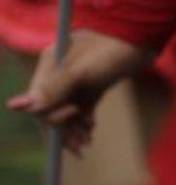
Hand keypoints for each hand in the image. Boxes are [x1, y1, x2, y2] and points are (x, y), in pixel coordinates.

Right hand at [8, 31, 152, 156]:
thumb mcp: (82, 71)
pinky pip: (81, 109)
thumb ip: (54, 89)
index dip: (49, 113)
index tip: (72, 114)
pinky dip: (84, 122)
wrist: (143, 39)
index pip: (38, 98)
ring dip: (74, 129)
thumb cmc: (112, 50)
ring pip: (67, 111)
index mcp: (51, 63)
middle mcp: (60, 72)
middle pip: (52, 108)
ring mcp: (76, 79)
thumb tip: (22, 107)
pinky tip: (91, 130)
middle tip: (80, 145)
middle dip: (63, 127)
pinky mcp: (92, 85)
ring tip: (86, 142)